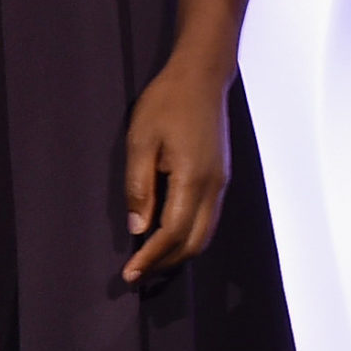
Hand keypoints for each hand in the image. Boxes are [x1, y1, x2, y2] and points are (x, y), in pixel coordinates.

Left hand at [121, 57, 231, 282]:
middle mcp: (213, 188)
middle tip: (137, 274)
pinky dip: (188, 236)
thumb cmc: (166, 103)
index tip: (129, 274)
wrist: (202, 76)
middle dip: (166, 263)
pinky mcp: (220, 177)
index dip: (150, 257)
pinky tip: (168, 235)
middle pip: (194, 243)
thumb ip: (139, 186)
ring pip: (205, 234)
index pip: (172, 233)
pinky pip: (208, 219)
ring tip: (150, 260)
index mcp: (192, 179)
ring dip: (178, 252)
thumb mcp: (141, 140)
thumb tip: (138, 228)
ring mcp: (220, 183)